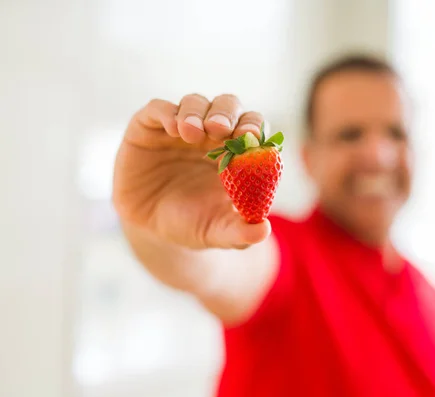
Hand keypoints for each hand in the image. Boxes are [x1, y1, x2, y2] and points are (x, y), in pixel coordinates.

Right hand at [113, 94, 270, 248]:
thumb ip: (240, 232)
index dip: (254, 129)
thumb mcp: (217, 232)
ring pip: (195, 103)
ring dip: (197, 113)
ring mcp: (180, 127)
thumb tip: (263, 231)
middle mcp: (210, 132)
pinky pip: (159, 109)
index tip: (251, 138)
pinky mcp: (148, 126)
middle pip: (227, 106)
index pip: (252, 128)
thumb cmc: (192, 223)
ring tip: (193, 133)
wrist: (150, 227)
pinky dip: (168, 113)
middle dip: (227, 114)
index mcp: (235, 151)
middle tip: (222, 129)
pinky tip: (173, 129)